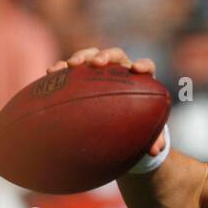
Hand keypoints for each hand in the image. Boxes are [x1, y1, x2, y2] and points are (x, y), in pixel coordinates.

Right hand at [49, 47, 165, 155]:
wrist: (117, 122)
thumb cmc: (134, 125)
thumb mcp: (144, 132)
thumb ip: (152, 139)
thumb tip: (156, 151)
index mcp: (140, 80)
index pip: (146, 67)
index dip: (143, 65)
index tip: (137, 70)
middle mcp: (121, 70)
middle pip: (116, 55)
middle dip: (106, 55)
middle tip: (97, 63)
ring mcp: (100, 70)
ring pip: (91, 55)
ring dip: (81, 56)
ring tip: (70, 64)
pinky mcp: (82, 75)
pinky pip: (71, 68)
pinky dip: (62, 67)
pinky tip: (52, 71)